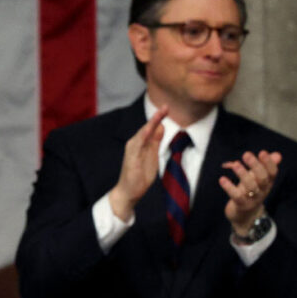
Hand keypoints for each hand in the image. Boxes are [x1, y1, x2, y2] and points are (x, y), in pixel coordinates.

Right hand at [108, 106, 167, 220]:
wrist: (128, 191)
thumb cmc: (139, 175)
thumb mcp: (152, 156)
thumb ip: (155, 142)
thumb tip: (161, 126)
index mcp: (141, 143)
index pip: (151, 128)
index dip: (159, 118)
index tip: (167, 108)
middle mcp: (135, 143)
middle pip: (147, 127)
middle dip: (156, 117)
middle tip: (166, 106)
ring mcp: (132, 150)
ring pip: (143, 133)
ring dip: (151, 123)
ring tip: (160, 113)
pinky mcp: (131, 158)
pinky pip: (138, 145)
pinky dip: (143, 136)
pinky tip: (149, 129)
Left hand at [219, 150, 280, 233]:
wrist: (245, 217)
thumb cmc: (250, 193)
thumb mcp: (257, 179)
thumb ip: (264, 166)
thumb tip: (278, 154)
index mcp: (267, 183)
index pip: (272, 173)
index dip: (269, 163)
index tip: (262, 152)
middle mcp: (262, 191)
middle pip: (263, 178)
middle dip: (256, 166)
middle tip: (246, 154)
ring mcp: (253, 199)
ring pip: (250, 186)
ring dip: (243, 174)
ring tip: (235, 164)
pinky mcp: (242, 205)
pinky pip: (237, 196)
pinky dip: (229, 187)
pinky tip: (222, 179)